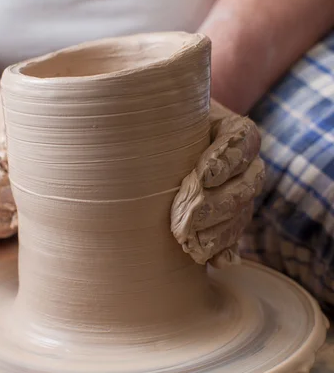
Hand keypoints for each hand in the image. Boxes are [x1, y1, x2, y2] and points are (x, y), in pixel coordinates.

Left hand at [171, 99, 264, 266]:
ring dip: (221, 231)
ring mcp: (237, 190)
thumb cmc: (155, 121)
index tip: (203, 174)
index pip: (243, 139)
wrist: (155, 141)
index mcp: (230, 128)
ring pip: (243, 211)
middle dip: (218, 204)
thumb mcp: (159, 111)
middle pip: (247, 181)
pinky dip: (226, 249)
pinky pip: (235, 234)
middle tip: (187, 220)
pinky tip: (216, 261)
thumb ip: (156, 114)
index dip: (227, 159)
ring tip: (195, 245)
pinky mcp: (227, 217)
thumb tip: (125, 118)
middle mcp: (241, 161)